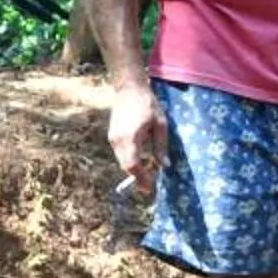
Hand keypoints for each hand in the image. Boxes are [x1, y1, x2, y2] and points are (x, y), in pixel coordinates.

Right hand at [108, 80, 165, 195]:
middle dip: (137, 177)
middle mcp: (118, 140)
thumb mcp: (161, 124)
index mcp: (131, 137)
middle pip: (126, 166)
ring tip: (147, 173)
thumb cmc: (148, 104)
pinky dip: (129, 159)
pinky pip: (120, 154)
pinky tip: (140, 159)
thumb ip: (161, 146)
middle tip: (149, 184)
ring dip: (133, 168)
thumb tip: (165, 166)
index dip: (141, 179)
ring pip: (122, 161)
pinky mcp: (112, 136)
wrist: (129, 88)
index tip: (149, 188)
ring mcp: (113, 138)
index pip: (133, 165)